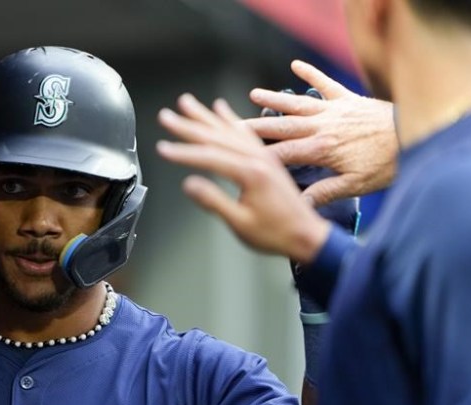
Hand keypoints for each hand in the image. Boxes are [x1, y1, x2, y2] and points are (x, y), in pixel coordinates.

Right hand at [155, 93, 329, 264]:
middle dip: (189, 125)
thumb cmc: (276, 234)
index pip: (209, 157)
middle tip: (166, 116)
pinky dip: (231, 119)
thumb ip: (214, 201)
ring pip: (230, 129)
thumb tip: (188, 184)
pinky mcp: (268, 158)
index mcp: (251, 173)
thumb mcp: (241, 223)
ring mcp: (264, 156)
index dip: (183, 152)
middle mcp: (258, 158)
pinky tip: (222, 109)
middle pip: (217, 136)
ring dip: (207, 115)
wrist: (308, 236)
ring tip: (187, 103)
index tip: (162, 148)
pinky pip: (247, 132)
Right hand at [244, 60, 396, 205]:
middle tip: (231, 125)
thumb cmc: (388, 164)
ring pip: (298, 104)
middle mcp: (323, 126)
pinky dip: (312, 74)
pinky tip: (296, 65)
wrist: (419, 136)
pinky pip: (327, 84)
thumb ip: (324, 193)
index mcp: (322, 150)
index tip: (237, 157)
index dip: (258, 157)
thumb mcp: (356, 186)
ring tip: (253, 94)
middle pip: (282, 126)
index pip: (282, 154)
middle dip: (255, 127)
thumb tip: (299, 204)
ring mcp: (335, 110)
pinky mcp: (349, 100)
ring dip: (275, 99)